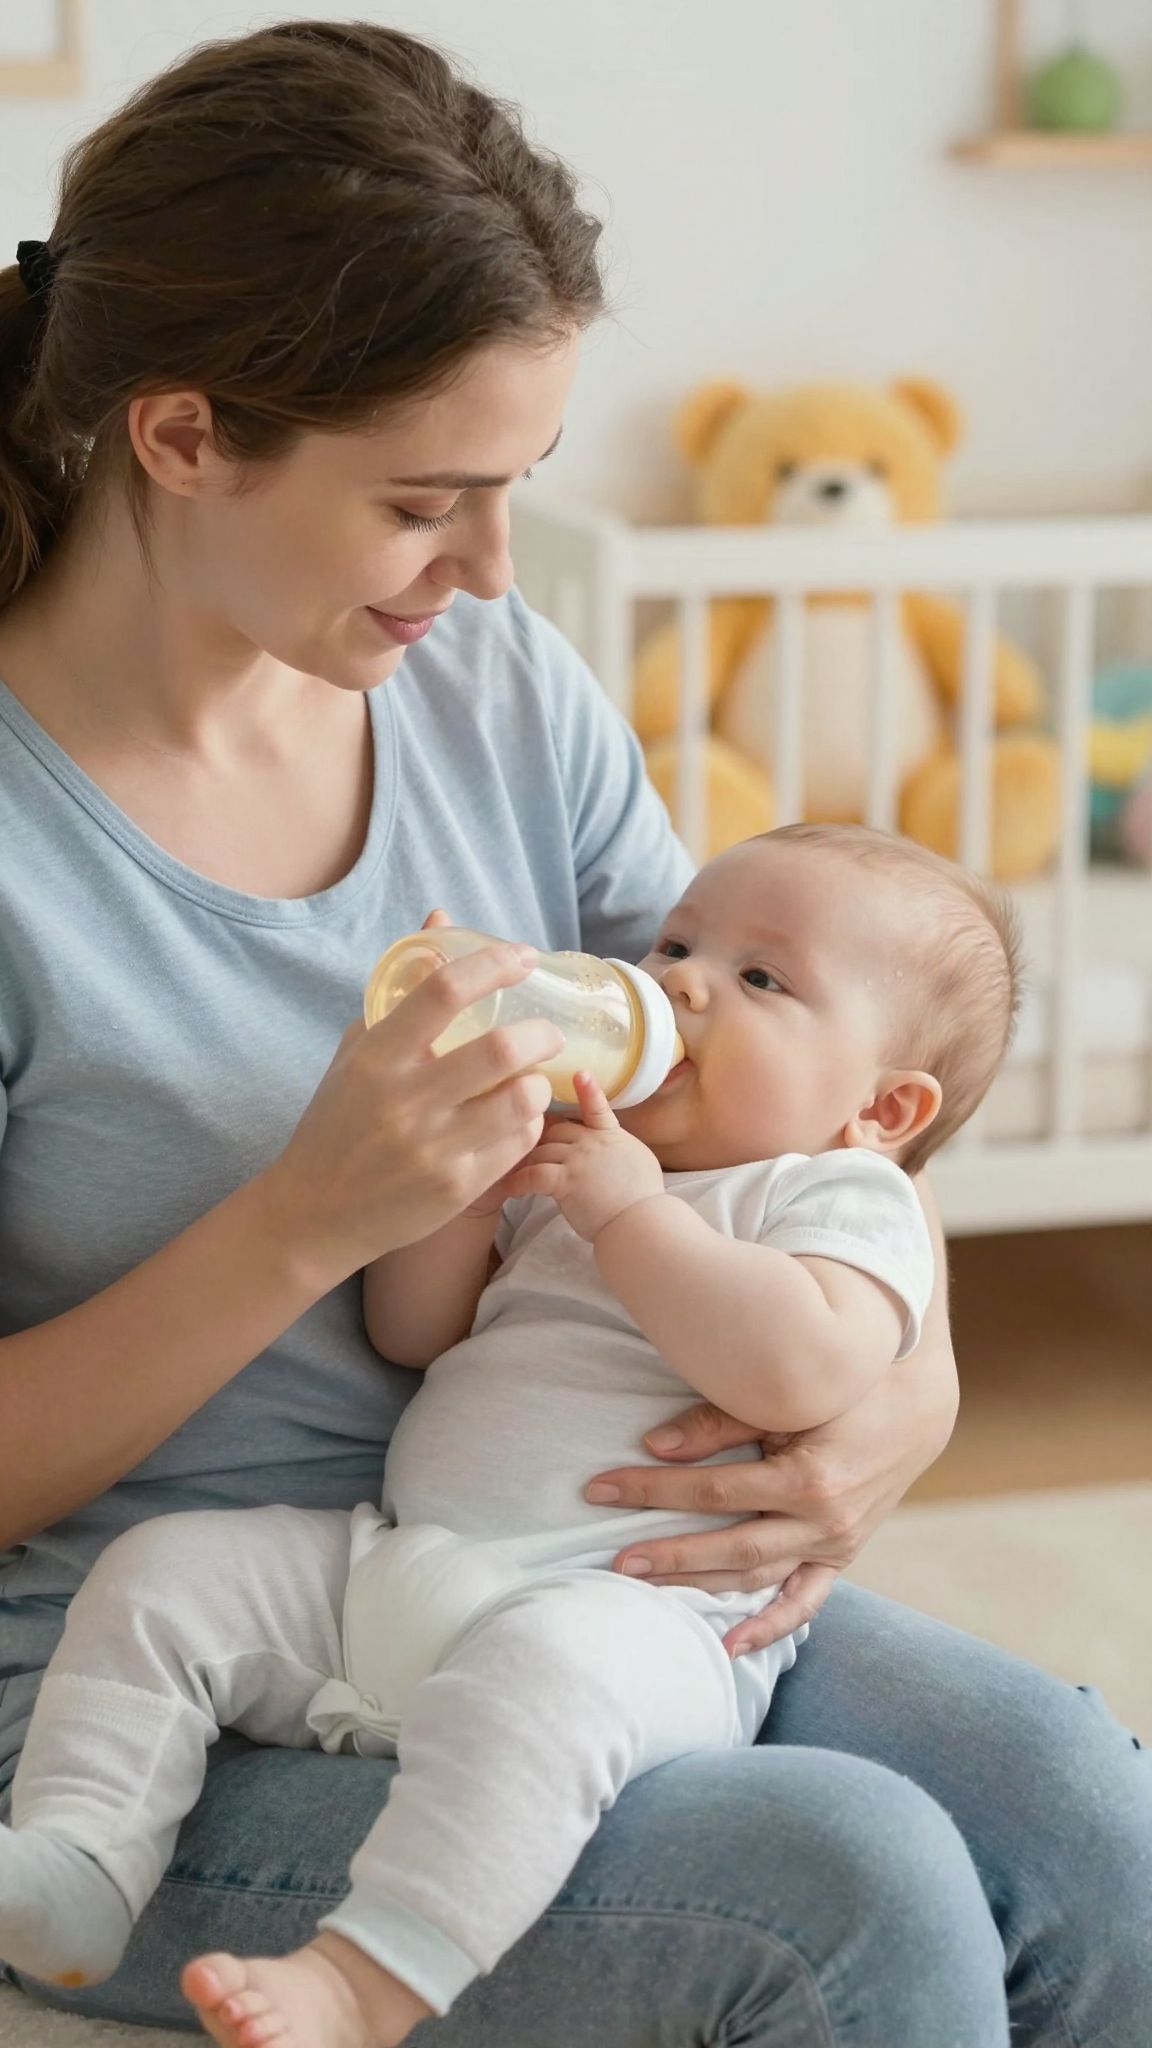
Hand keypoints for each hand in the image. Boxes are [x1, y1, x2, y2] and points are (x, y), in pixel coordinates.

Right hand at [264, 918, 565, 1279]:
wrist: (314, 1212)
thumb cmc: (338, 1120)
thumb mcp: (359, 1050)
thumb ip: (403, 990)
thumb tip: (442, 922)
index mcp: (377, 1056)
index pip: (445, 990)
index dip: (494, 963)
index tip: (524, 956)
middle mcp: (406, 1100)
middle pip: (501, 1048)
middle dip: (541, 1032)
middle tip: (548, 1031)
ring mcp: (433, 1148)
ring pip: (522, 1099)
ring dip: (538, 1082)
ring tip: (531, 1077)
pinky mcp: (456, 1188)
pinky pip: (519, 1143)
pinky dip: (527, 1122)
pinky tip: (516, 1117)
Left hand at [508, 1072, 663, 1240]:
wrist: (641, 1220)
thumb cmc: (644, 1199)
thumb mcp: (639, 1161)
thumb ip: (618, 1151)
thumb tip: (611, 1154)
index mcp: (611, 1136)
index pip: (596, 1108)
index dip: (587, 1090)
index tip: (579, 1074)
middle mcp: (592, 1142)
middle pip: (555, 1130)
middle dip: (538, 1139)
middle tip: (522, 1149)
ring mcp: (577, 1160)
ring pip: (540, 1150)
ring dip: (525, 1160)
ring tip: (510, 1169)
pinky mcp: (565, 1181)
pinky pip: (533, 1175)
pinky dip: (518, 1182)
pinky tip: (511, 1189)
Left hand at [585, 1336, 957, 1655]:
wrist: (915, 1403)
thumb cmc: (842, 1387)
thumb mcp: (787, 1397)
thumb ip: (720, 1420)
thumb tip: (654, 1445)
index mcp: (808, 1479)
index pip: (712, 1492)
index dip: (652, 1492)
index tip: (601, 1489)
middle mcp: (824, 1522)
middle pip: (730, 1547)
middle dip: (668, 1554)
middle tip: (614, 1560)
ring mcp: (836, 1545)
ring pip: (758, 1579)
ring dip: (701, 1588)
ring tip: (645, 1591)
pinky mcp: (842, 1556)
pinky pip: (804, 1601)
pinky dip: (769, 1627)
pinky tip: (729, 1646)